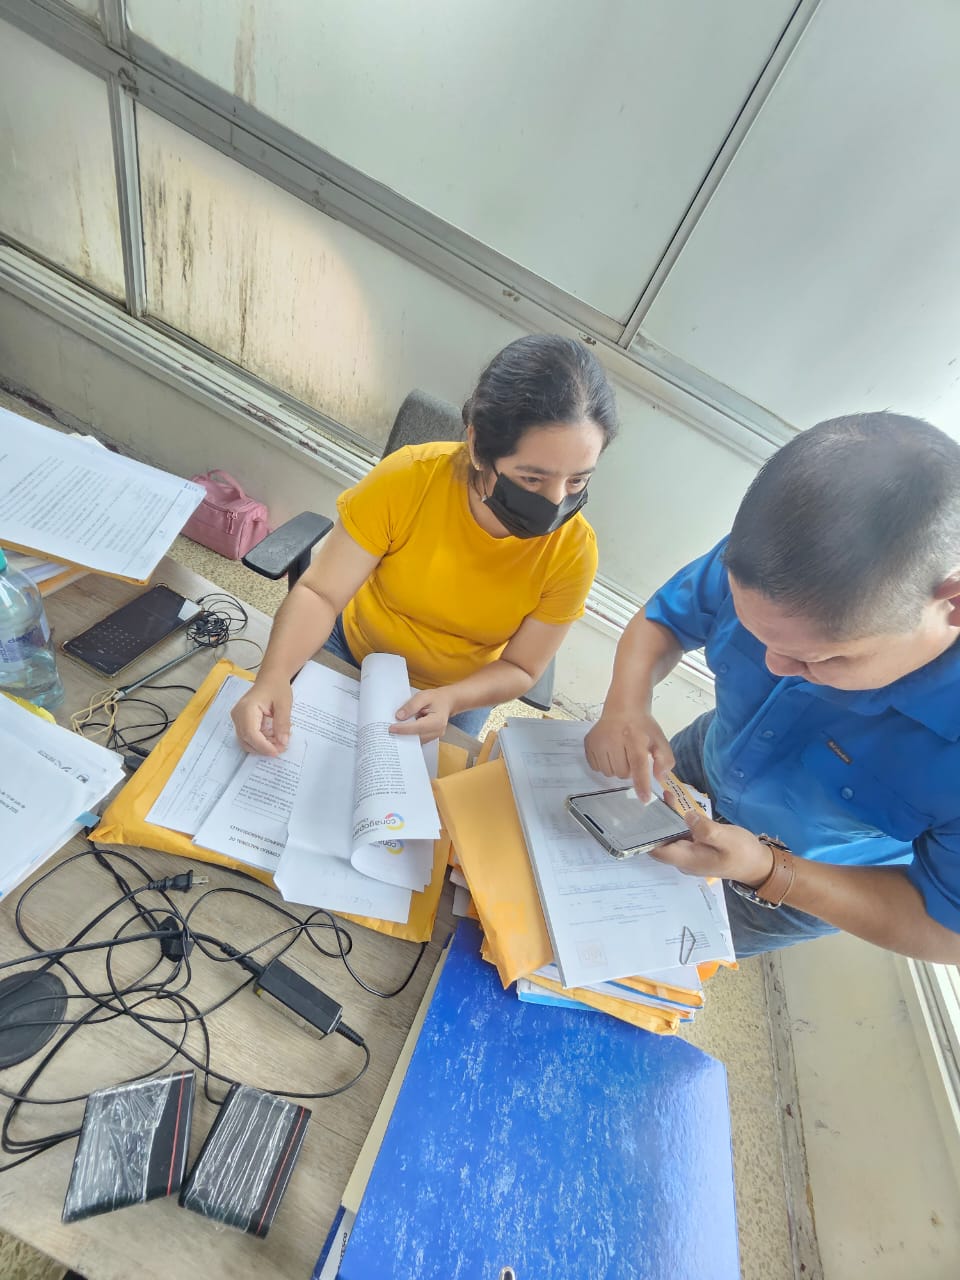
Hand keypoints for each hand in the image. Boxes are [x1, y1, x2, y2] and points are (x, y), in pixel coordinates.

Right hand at [231, 678, 291, 754]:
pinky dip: (260, 740)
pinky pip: (248, 736)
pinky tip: (273, 737)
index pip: (251, 734)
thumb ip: (283, 723)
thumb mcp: (284, 704)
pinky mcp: (241, 721)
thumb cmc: (276, 687)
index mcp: (246, 708)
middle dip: (264, 748)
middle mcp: (238, 714)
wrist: (271, 678)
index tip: (277, 751)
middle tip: (282, 748)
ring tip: (279, 742)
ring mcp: (237, 718)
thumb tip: (282, 742)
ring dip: (262, 746)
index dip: (263, 746)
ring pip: (246, 741)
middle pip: (247, 740)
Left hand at [390, 686, 456, 743]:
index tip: (391, 728)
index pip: (418, 727)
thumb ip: (411, 706)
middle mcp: (437, 731)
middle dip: (402, 735)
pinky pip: (418, 739)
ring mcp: (435, 736)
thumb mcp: (423, 696)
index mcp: (437, 721)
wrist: (447, 702)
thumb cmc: (436, 698)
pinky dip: (409, 736)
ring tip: (393, 731)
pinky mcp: (430, 737)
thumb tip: (399, 716)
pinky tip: (401, 731)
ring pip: (417, 740)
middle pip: (417, 737)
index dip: (403, 729)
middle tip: (387, 732)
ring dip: (405, 737)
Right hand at [584, 710, 673, 801]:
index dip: (641, 784)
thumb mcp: (660, 740)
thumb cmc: (643, 726)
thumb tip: (659, 778)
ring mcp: (599, 741)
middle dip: (629, 771)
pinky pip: (596, 767)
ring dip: (617, 768)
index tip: (644, 799)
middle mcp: (614, 739)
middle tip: (632, 756)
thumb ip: (665, 760)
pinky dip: (605, 764)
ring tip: (621, 754)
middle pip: (622, 773)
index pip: (638, 765)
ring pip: (608, 773)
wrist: (623, 708)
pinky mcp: (589, 743)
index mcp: (635, 737)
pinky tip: (610, 753)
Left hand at [650, 807, 773, 884]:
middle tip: (644, 800)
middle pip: (660, 842)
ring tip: (656, 796)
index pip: (657, 850)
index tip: (638, 817)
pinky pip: (680, 833)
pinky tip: (671, 802)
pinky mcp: (696, 846)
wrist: (757, 864)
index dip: (645, 836)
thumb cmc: (742, 853)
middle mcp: (683, 858)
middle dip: (652, 824)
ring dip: (663, 819)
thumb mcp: (726, 839)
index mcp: (687, 859)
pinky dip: (674, 819)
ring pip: (669, 835)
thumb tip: (687, 816)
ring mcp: (690, 852)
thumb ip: (705, 828)